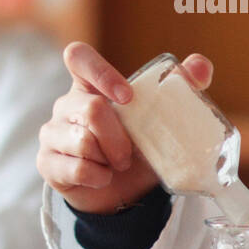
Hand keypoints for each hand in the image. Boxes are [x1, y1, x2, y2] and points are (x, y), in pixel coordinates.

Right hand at [36, 42, 214, 213]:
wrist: (123, 192)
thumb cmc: (138, 147)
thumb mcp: (161, 119)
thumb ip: (182, 88)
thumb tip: (202, 65)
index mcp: (89, 85)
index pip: (78, 57)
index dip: (101, 72)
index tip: (127, 96)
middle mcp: (65, 104)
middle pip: (91, 109)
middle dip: (119, 138)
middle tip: (129, 154)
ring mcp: (52, 132)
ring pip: (83, 141)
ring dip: (109, 159)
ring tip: (113, 165)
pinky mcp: (47, 162)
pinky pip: (76, 167)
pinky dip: (98, 177)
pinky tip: (101, 177)